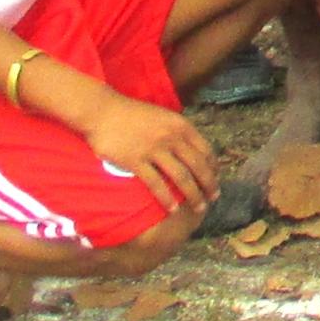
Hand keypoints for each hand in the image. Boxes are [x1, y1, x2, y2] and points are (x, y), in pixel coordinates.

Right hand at [82, 88, 215, 210]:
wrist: (103, 111)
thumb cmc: (133, 114)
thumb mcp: (163, 116)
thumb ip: (177, 131)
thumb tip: (190, 149)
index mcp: (181, 125)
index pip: (205, 150)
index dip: (213, 167)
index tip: (215, 179)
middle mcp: (172, 137)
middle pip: (198, 166)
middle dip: (208, 184)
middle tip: (213, 198)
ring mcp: (154, 149)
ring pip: (181, 177)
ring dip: (193, 195)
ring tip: (198, 208)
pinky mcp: (136, 161)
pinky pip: (156, 183)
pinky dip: (166, 198)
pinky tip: (172, 209)